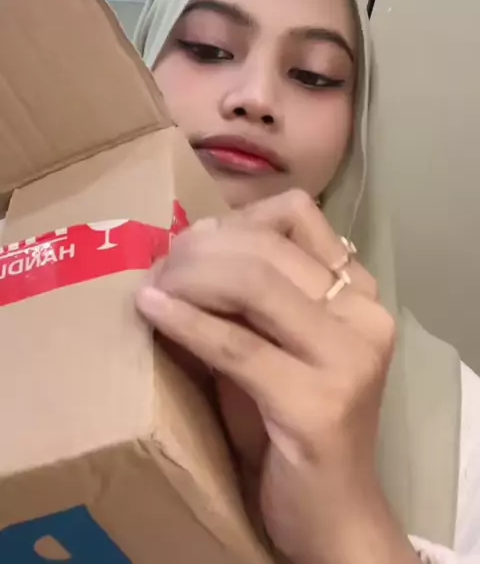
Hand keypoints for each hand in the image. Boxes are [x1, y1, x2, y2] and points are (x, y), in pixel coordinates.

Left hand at [136, 191, 411, 563]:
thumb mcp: (274, 344)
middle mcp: (365, 315)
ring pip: (252, 283)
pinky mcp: (319, 404)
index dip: (232, 218)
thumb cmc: (293, 428)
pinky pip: (236, 345)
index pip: (296, 214)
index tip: (189, 242)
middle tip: (158, 269)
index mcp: (360, 293)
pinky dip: (186, 321)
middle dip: (197, 251)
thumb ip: (249, 295)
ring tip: (154, 289)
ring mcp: (349, 358)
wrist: (332, 515)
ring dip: (189, 279)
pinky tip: (152, 310)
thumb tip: (193, 237)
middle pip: (265, 247)